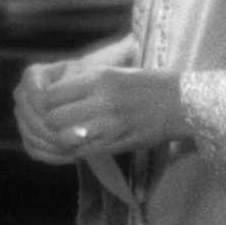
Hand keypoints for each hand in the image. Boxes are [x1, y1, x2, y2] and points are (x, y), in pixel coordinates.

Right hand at [14, 60, 79, 164]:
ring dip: (54, 145)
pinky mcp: (26, 133)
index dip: (56, 113)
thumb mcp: (88, 84)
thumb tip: (80, 133)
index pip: (38, 97)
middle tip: (79, 141)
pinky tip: (72, 155)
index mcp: (32, 75)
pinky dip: (51, 155)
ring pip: (31, 135)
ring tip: (79, 148)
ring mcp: (21, 115)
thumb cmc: (90, 82)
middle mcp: (22, 94)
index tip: (80, 123)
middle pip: (31, 118)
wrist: (87, 93)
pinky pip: (34, 149)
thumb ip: (81, 103)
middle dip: (55, 132)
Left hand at [37, 65, 188, 156]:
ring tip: (69, 134)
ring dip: (62, 138)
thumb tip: (54, 94)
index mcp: (99, 79)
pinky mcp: (117, 144)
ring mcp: (109, 125)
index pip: (53, 94)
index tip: (51, 105)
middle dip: (51, 122)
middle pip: (55, 118)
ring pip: (65, 137)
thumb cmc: (145, 85)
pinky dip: (77, 149)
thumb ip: (83, 84)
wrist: (179, 103)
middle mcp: (101, 102)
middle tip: (57, 122)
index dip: (46, 102)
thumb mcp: (113, 73)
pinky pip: (83, 151)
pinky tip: (83, 143)